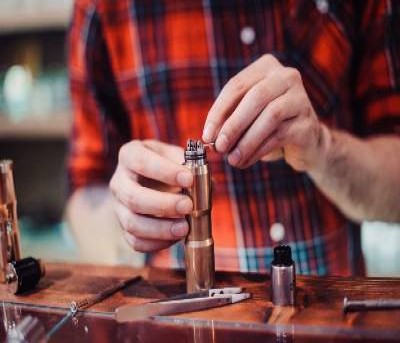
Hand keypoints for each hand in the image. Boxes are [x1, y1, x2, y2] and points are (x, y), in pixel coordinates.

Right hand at [109, 140, 192, 251]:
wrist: (155, 180)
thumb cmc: (168, 165)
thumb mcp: (177, 156)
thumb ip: (190, 166)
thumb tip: (204, 182)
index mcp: (130, 155)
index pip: (140, 161)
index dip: (164, 171)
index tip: (189, 178)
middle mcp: (119, 181)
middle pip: (133, 197)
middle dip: (163, 205)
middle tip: (188, 206)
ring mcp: (119, 207)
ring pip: (132, 223)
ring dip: (160, 228)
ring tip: (184, 228)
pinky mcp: (125, 228)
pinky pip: (136, 241)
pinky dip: (157, 243)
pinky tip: (176, 237)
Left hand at [202, 54, 323, 170]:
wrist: (304, 141)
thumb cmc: (267, 125)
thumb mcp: (246, 116)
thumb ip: (229, 119)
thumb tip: (210, 136)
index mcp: (266, 67)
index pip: (236, 86)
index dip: (218, 112)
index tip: (206, 135)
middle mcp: (287, 77)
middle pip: (256, 97)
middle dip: (233, 125)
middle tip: (219, 147)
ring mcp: (301, 98)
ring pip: (270, 116)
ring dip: (246, 141)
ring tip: (232, 159)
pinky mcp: (307, 123)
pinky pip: (280, 135)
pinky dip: (259, 151)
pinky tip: (246, 161)